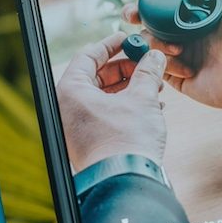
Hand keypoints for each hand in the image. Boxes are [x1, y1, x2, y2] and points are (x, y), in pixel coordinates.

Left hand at [56, 33, 167, 171]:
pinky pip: (104, 115)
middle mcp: (66, 107)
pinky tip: (150, 107)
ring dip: (129, 89)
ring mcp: (74, 126)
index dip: (111, 44)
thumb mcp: (142, 99)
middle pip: (95, 76)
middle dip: (125, 69)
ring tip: (154, 87)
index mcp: (70, 90)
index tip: (128, 38)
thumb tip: (156, 56)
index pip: (88, 55)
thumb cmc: (127, 141)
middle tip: (147, 64)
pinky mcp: (86, 141)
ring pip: (102, 96)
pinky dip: (125, 107)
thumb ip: (148, 73)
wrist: (124, 183)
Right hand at [123, 0, 221, 108]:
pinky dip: (167, 63)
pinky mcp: (175, 76)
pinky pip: (156, 67)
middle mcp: (182, 34)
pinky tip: (187, 66)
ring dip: (157, 42)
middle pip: (146, 21)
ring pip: (147, 43)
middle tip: (133, 15)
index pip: (164, 2)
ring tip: (179, 48)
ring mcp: (176, 55)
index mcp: (192, 17)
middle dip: (134, 14)